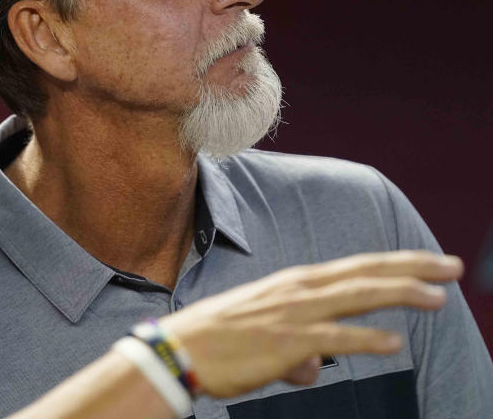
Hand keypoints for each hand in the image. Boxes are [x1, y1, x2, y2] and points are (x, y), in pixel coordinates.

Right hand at [159, 250, 462, 397]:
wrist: (179, 350)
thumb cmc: (217, 341)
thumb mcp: (261, 336)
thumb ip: (295, 349)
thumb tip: (312, 368)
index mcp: (293, 284)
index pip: (354, 268)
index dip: (395, 264)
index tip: (430, 264)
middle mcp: (297, 290)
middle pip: (364, 274)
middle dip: (412, 268)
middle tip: (452, 266)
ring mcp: (293, 315)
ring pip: (356, 297)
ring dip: (399, 294)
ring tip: (437, 298)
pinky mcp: (286, 343)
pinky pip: (334, 339)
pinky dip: (365, 339)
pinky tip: (393, 343)